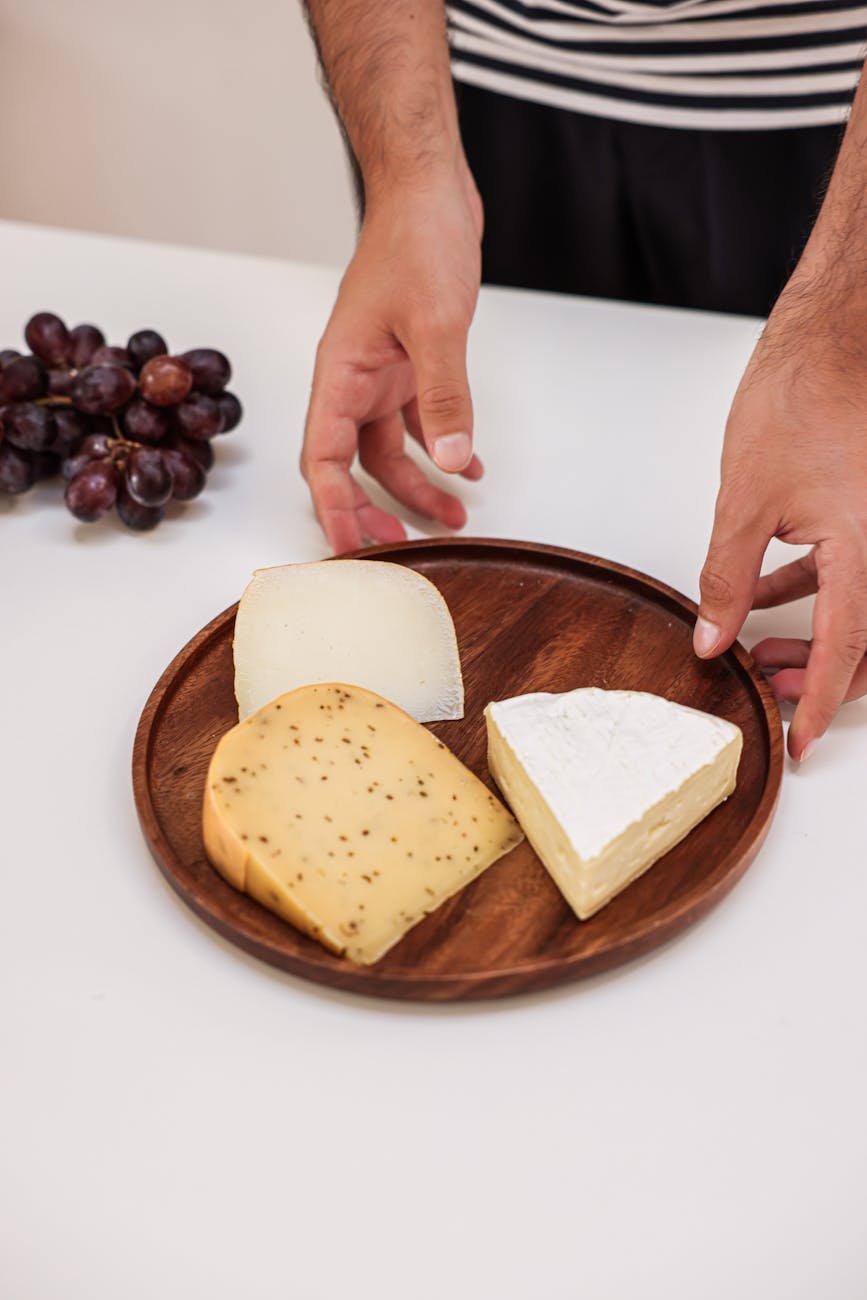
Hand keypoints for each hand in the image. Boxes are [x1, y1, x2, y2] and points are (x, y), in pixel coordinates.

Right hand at [300, 165, 484, 553]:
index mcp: (340, 374)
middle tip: (399, 552)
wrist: (429, 192)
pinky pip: (417, 422)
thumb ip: (444, 394)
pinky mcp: (408, 364)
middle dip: (371, 511)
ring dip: (416, 487)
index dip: (333, 509)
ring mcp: (380, 374)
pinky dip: (440, 447)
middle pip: (349, 465)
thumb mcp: (436, 323)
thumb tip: (450, 460)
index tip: (348, 552)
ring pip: (387, 451)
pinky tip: (468, 468)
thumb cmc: (415, 240)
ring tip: (453, 519)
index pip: (323, 459)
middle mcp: (353, 381)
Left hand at [694, 277, 866, 759]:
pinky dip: (812, 594)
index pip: (844, 649)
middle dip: (816, 677)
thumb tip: (711, 634)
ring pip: (858, 611)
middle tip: (767, 693)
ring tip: (759, 654)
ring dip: (812, 639)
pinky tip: (765, 598)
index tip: (799, 742)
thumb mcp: (747, 499)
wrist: (837, 335)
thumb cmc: (802, 395)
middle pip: (864, 641)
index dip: (817, 703)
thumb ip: (726, 576)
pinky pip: (851, 574)